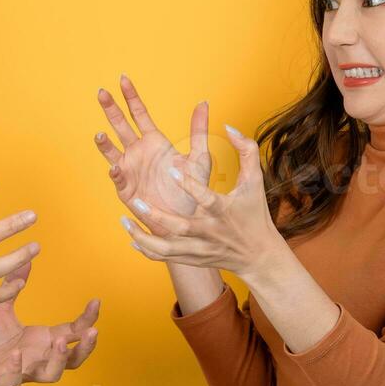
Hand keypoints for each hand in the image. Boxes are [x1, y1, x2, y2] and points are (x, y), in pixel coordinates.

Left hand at [0, 260, 100, 385]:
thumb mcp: (0, 307)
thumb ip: (13, 284)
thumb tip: (26, 257)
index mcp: (40, 340)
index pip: (72, 331)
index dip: (87, 319)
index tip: (96, 301)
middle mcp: (37, 357)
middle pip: (74, 359)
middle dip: (85, 346)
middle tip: (92, 331)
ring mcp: (22, 371)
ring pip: (52, 374)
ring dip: (59, 359)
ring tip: (60, 341)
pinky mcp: (1, 380)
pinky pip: (13, 379)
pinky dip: (16, 368)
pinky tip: (14, 354)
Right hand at [94, 74, 210, 217]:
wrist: (185, 219)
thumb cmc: (192, 190)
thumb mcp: (199, 157)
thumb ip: (198, 130)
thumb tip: (204, 102)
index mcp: (154, 142)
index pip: (139, 114)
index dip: (131, 97)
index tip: (123, 79)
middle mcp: (138, 153)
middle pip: (120, 126)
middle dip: (111, 109)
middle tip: (101, 93)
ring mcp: (130, 170)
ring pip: (112, 151)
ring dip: (104, 143)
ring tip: (99, 134)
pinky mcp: (126, 189)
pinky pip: (119, 177)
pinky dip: (116, 171)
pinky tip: (116, 166)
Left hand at [119, 122, 287, 282]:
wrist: (259, 255)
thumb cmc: (255, 213)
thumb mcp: (255, 180)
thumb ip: (246, 149)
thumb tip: (229, 126)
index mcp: (223, 211)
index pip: (205, 198)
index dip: (189, 185)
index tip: (170, 170)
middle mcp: (209, 232)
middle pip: (180, 228)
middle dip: (157, 217)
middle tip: (135, 201)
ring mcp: (199, 248)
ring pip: (167, 248)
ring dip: (143, 237)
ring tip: (125, 220)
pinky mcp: (192, 259)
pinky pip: (165, 257)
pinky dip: (148, 249)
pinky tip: (132, 238)